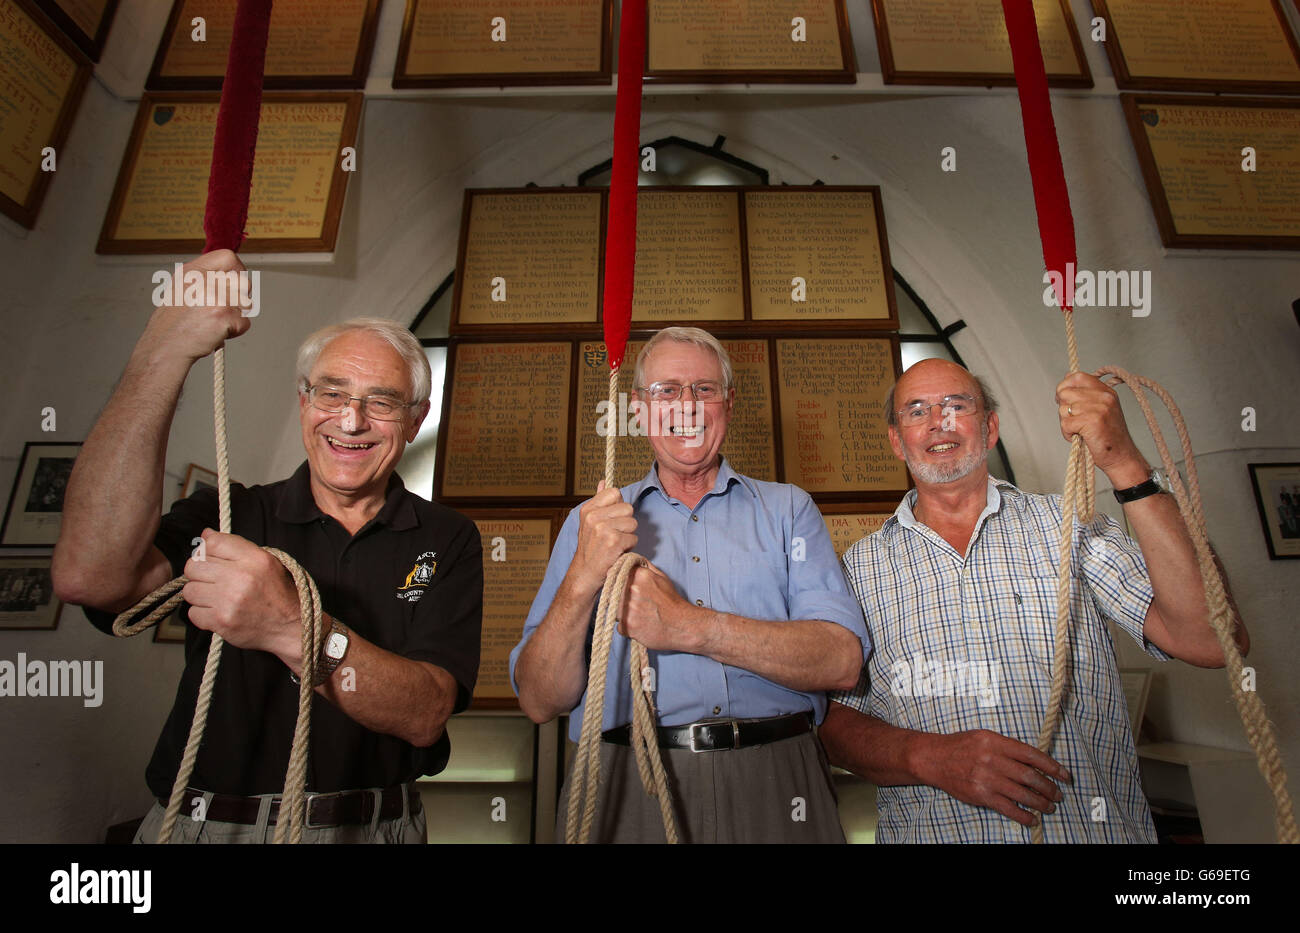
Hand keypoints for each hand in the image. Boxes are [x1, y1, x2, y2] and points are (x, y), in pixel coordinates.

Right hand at [138, 250, 253, 364]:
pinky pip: (245, 322)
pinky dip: (235, 331)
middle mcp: (204, 280)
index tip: (234, 283)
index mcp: (193, 271)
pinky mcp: (223, 315)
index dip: (237, 271)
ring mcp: (215, 296)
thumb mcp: (182, 289)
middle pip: (244, 282)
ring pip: (246, 304)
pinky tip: (215, 333)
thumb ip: (205, 279)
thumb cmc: (173, 324)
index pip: (229, 257)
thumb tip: (232, 275)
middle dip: (239, 298)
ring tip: (214, 322)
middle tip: (222, 309)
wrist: (165, 347)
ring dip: (235, 316)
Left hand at [182, 529, 301, 659]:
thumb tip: (205, 534)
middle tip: (211, 580)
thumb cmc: (277, 593)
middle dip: (199, 572)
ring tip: (215, 597)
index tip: (211, 558)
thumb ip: (236, 546)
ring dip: (199, 594)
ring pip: (189, 589)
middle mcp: (241, 577)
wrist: (290, 626)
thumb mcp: (266, 562)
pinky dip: (202, 614)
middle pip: (194, 565)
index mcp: (255, 558)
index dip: (206, 550)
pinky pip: (193, 612)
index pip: (213, 542)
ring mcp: (229, 600)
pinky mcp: (221, 621)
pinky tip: (217, 612)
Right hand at [568, 480, 636, 593]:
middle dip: (626, 522)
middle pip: (628, 508)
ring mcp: (603, 529)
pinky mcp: (613, 541)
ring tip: (616, 543)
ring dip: (629, 535)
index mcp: (588, 509)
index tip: (612, 518)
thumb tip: (603, 481)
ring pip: (633, 523)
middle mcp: (594, 517)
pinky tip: (617, 551)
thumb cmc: (591, 547)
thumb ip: (599, 500)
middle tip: (614, 534)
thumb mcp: (589, 521)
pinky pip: (634, 538)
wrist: (585, 573)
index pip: (615, 492)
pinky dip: (629, 547)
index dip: (618, 505)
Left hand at [619, 562, 698, 652]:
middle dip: (620, 598)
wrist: (683, 625)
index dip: (617, 582)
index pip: (614, 574)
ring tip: (639, 615)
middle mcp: (632, 589)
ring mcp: (628, 608)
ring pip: (615, 610)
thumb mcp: (662, 578)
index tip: (623, 588)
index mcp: (639, 575)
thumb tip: (632, 561)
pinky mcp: (628, 626)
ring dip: (623, 613)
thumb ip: (645, 567)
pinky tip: (640, 625)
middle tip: (636, 605)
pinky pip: (619, 626)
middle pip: (612, 592)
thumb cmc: (673, 603)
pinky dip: (627, 627)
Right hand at [918, 729, 1070, 826]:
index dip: (1052, 766)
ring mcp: (986, 778)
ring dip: (1040, 803)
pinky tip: (1032, 818)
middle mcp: (992, 759)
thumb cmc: (961, 746)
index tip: (1065, 775)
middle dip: (1049, 788)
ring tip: (1049, 807)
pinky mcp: (981, 795)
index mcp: (996, 742)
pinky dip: (1023, 815)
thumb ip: (1008, 747)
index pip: (1032, 755)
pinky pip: (1008, 808)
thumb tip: (1035, 762)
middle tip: (1058, 795)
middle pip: (1030, 776)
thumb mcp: (985, 737)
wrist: (934, 758)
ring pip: (1022, 794)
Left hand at [1055, 372, 1148, 487]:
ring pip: (1062, 409)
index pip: (1077, 376)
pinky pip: (1065, 423)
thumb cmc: (1108, 437)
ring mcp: (1099, 408)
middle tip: (1076, 421)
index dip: (1065, 386)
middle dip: (1064, 409)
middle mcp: (1104, 397)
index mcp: (1106, 391)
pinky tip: (1080, 437)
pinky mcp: (1092, 421)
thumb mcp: (1101, 409)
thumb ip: (1086, 395)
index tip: (1065, 399)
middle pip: (1064, 393)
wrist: (1122, 457)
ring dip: (1066, 423)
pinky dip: (1067, 434)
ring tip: (1081, 431)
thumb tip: (1065, 381)